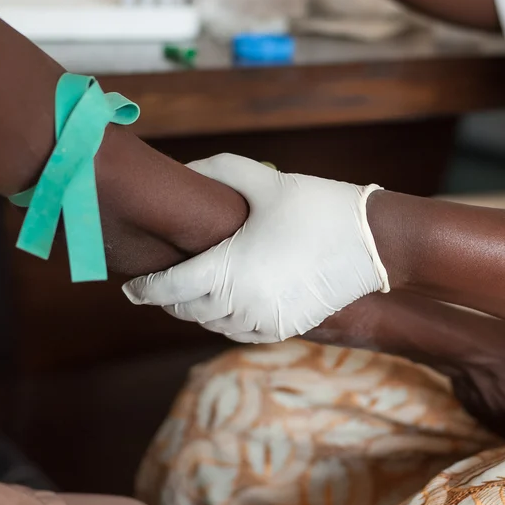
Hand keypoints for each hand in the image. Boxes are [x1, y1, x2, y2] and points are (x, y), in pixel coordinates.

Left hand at [123, 154, 389, 342]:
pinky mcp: (284, 329)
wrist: (373, 244)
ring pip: (212, 325)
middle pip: (185, 311)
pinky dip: (226, 321)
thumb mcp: (263, 180)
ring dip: (197, 310)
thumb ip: (217, 170)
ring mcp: (263, 322)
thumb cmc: (316, 207)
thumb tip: (183, 172)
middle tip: (160, 284)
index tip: (130, 286)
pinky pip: (240, 333)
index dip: (143, 289)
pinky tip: (226, 302)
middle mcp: (240, 303)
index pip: (167, 290)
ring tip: (192, 291)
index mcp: (226, 269)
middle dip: (169, 299)